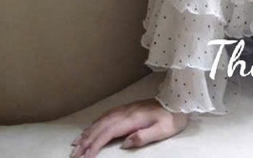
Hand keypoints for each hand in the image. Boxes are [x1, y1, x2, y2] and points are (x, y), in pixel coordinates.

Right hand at [70, 99, 187, 155]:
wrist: (179, 100)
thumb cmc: (173, 118)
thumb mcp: (163, 130)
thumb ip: (143, 136)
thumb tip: (124, 143)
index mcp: (132, 119)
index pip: (108, 133)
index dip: (94, 145)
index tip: (84, 157)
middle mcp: (126, 112)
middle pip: (101, 127)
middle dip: (85, 141)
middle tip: (73, 154)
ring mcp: (126, 109)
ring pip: (101, 121)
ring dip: (87, 132)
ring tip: (75, 143)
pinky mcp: (128, 108)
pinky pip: (106, 116)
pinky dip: (95, 123)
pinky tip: (90, 128)